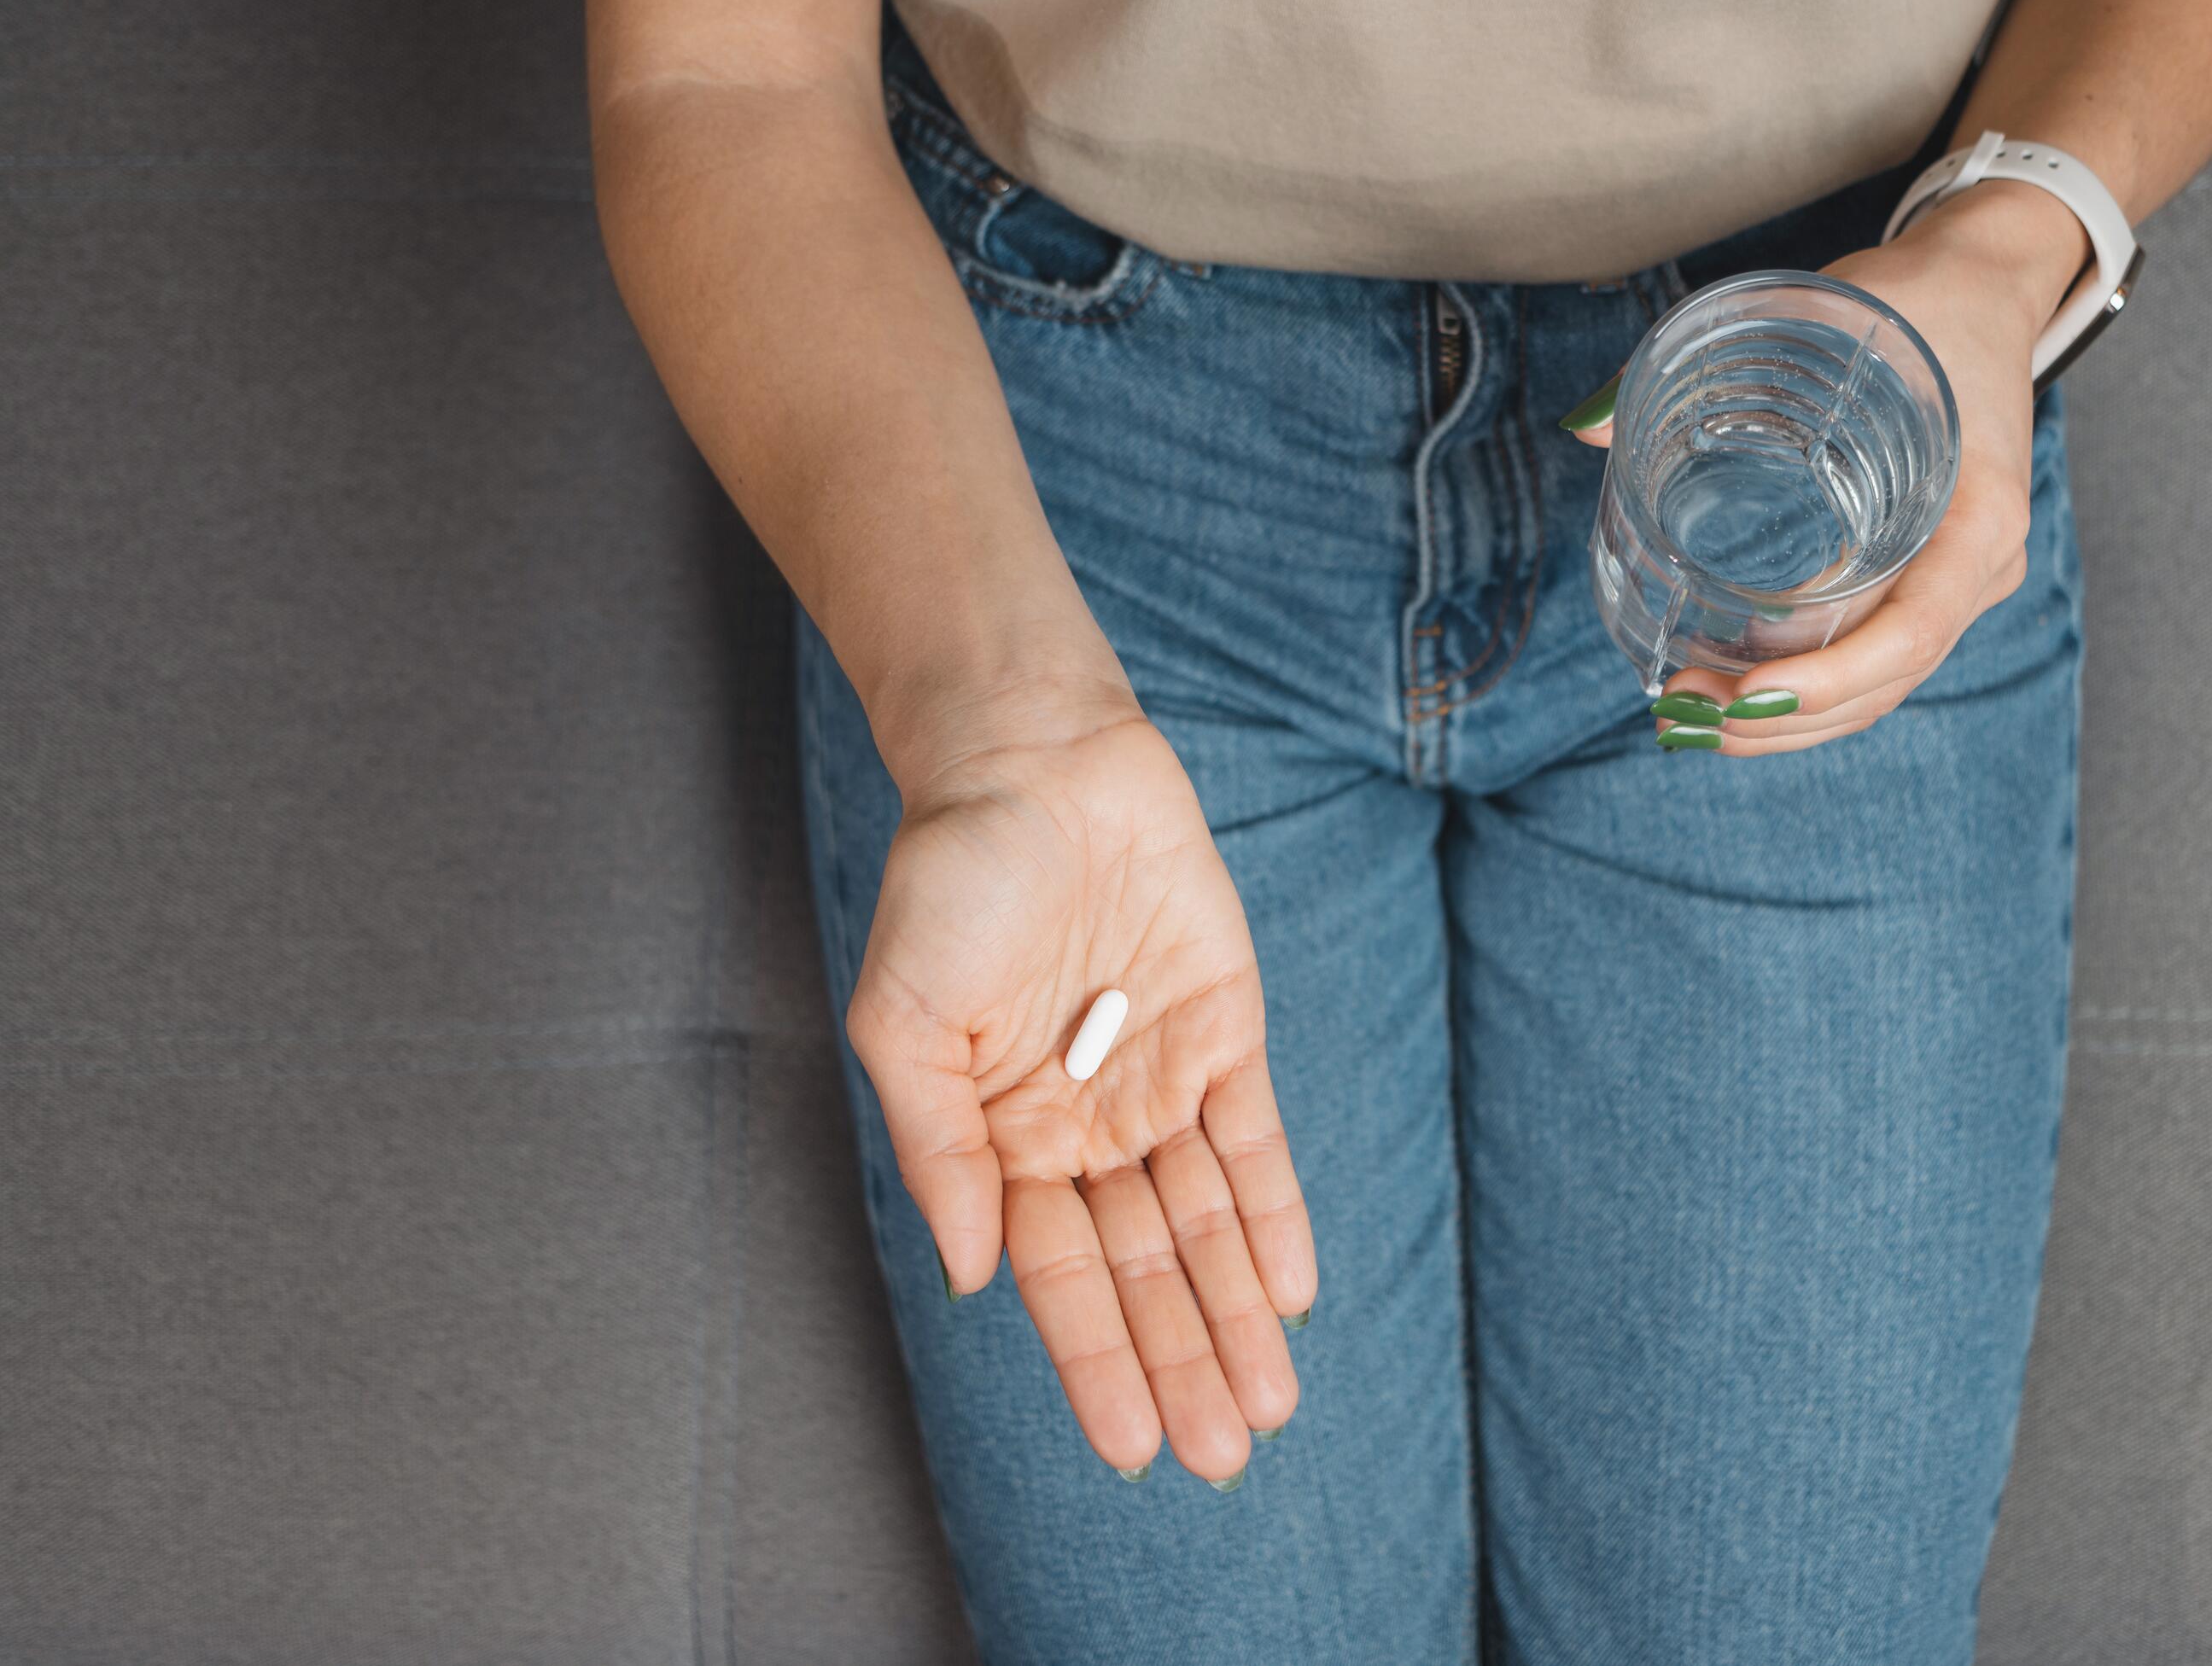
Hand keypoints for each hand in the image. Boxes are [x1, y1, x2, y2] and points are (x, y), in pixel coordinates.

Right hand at [846, 701, 1314, 1483]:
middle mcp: (1086, 1129)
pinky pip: (1255, 1144)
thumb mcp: (905, 1019)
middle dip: (1182, 1364)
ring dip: (1236, 1316)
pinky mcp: (1225, 1033)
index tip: (1132, 1449)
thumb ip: (937, 1148)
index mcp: (1002, 1139)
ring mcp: (1159, 1084)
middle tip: (1223, 1458)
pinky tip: (1293, 1295)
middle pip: (1144, 1271)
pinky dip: (1274, 1217)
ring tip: (1267, 1407)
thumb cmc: (950, 884)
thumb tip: (968, 1275)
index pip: (1059, 1276)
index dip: (1096, 1362)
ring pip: (1205, 1226)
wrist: (1032, 765)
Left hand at [1568, 180, 2084, 753]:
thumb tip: (1583, 427)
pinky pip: (1876, 661)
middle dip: (1783, 717)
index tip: (1747, 696)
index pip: (1913, 632)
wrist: (1984, 286)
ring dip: (1789, 723)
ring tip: (1692, 723)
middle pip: (1887, 681)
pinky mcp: (1931, 582)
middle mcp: (1981, 564)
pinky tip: (1737, 702)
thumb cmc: (1912, 301)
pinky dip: (1810, 695)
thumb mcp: (1822, 311)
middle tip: (1683, 714)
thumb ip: (1703, 358)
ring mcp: (1960, 581)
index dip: (1830, 678)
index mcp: (1980, 511)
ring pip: (1879, 689)